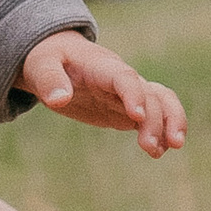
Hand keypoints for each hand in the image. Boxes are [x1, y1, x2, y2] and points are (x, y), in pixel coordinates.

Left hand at [19, 31, 185, 157]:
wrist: (55, 59)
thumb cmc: (46, 59)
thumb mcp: (40, 65)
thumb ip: (49, 80)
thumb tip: (59, 100)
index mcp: (101, 65)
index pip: (124, 77)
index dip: (133, 94)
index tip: (136, 116)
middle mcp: (121, 78)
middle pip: (149, 93)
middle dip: (155, 119)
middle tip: (150, 148)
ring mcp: (127, 93)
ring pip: (160, 102)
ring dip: (170, 122)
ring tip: (170, 148)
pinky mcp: (126, 108)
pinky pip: (151, 116)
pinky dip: (160, 131)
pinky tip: (159, 152)